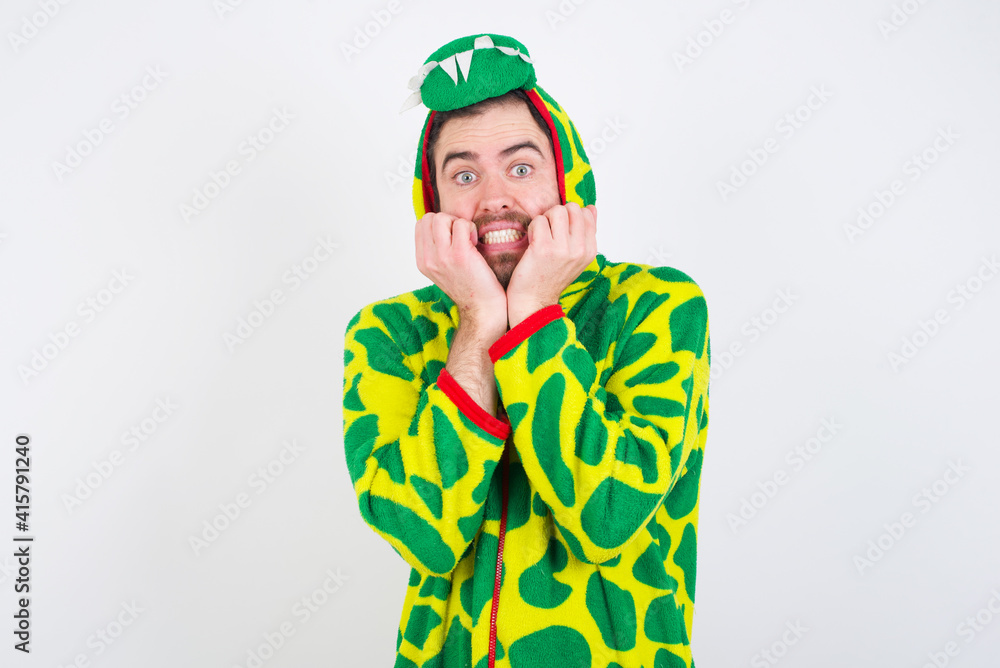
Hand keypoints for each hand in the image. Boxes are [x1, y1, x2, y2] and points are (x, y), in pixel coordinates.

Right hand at [415, 212, 507, 334]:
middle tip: (460, 237)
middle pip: (429, 218)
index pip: (420, 224)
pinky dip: (471, 228)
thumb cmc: (469, 288)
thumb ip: (436, 250)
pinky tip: (475, 243)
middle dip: (448, 221)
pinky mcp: (459, 255)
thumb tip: (440, 225)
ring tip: (467, 239)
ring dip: (458, 223)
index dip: (438, 224)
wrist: (482, 309)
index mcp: (422, 262)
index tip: (451, 238)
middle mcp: (428, 260)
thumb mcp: (443, 270)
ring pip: (441, 217)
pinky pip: (461, 224)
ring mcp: (442, 257)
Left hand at [506, 202, 596, 327]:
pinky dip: (532, 228)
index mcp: (590, 251)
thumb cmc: (550, 277)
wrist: (533, 301)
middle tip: (549, 230)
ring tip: (541, 235)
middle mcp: (579, 250)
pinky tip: (532, 243)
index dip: (570, 217)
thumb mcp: (575, 257)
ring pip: (556, 211)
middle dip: (558, 213)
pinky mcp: (543, 248)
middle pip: (572, 208)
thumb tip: (592, 208)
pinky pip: (539, 221)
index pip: (587, 213)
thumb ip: (585, 232)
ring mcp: (562, 249)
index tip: (561, 232)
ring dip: (545, 219)